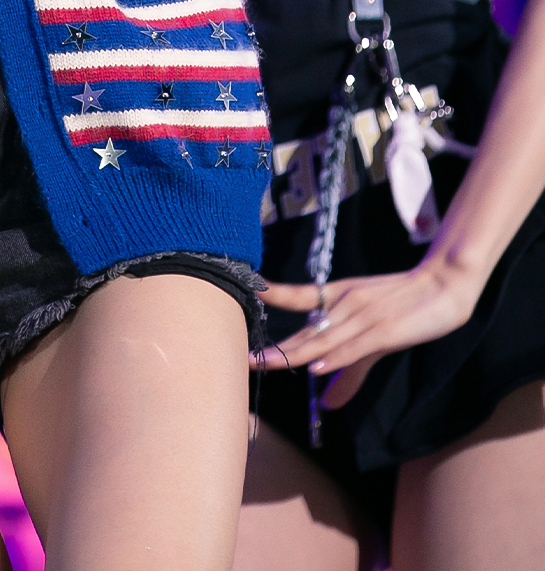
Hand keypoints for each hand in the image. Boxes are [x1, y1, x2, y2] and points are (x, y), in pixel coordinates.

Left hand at [254, 259, 482, 406]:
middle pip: (304, 330)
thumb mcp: (373, 338)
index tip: (243, 298)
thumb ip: (348, 371)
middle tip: (243, 359)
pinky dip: (336, 356)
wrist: (444, 283)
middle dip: (275, 348)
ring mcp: (364, 316)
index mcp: (340, 298)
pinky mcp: (386, 330)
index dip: (272, 298)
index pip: (298, 297)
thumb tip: (325, 404)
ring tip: (266, 363)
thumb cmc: (405, 306)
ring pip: (323, 339)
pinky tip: (317, 365)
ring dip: (294, 353)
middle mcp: (346, 304)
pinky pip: (355, 345)